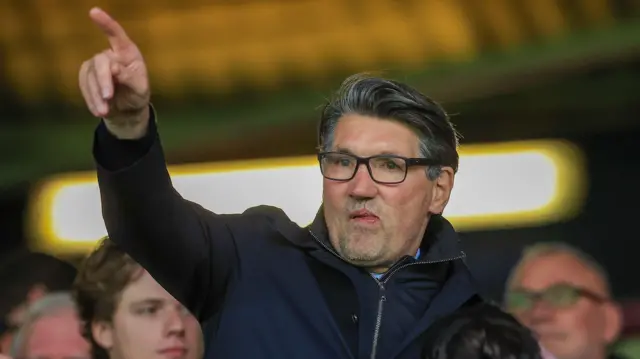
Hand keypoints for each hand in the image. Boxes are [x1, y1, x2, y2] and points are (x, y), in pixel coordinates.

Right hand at [79, 7, 149, 137]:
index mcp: (127, 53)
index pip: (116, 35)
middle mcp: (110, 55)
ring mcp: (95, 65)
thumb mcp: (140, 89)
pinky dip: (91, 99)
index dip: (106, 23)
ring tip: (104, 111)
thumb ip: (129, 78)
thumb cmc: (137, 95)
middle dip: (103, 81)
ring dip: (96, 95)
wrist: (127, 110)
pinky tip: (98, 110)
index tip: (93, 12)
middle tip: (108, 97)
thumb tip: (113, 68)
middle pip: (100, 62)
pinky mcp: (86, 77)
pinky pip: (84, 86)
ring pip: (89, 76)